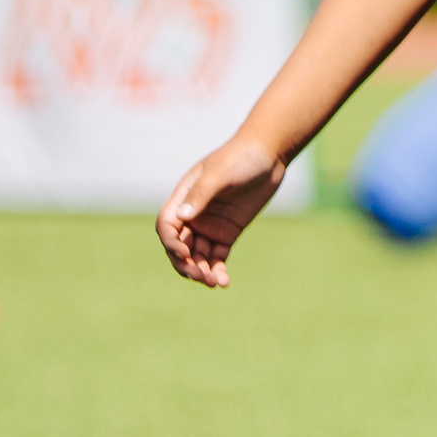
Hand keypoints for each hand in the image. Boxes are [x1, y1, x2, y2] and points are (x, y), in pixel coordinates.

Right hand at [156, 133, 288, 287]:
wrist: (269, 154)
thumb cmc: (241, 156)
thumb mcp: (220, 173)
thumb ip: (201, 194)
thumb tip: (182, 218)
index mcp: (183, 198)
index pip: (167, 226)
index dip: (171, 242)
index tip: (184, 253)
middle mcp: (192, 215)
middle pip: (179, 246)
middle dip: (186, 263)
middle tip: (199, 275)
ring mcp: (209, 225)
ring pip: (198, 255)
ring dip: (201, 270)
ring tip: (213, 282)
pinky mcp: (227, 232)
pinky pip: (218, 256)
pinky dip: (218, 270)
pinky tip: (223, 282)